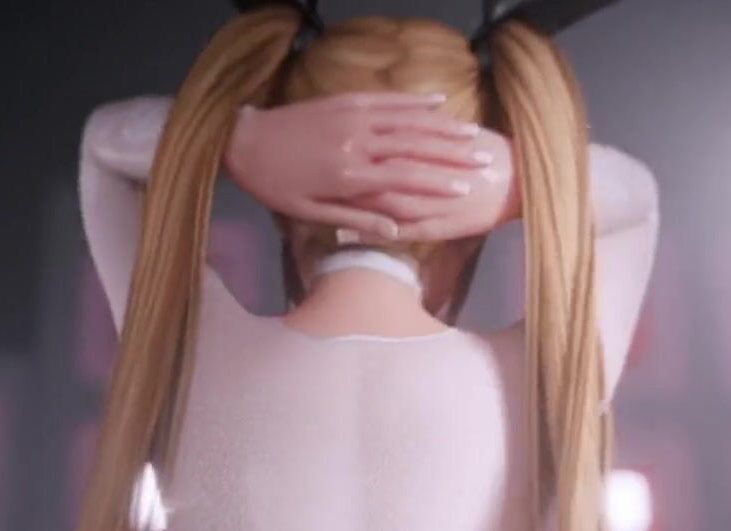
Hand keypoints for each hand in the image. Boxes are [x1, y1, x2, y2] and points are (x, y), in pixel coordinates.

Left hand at [225, 92, 488, 240]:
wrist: (246, 143)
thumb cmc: (277, 187)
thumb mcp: (312, 214)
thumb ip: (356, 220)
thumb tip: (393, 231)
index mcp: (349, 177)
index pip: (404, 180)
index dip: (438, 185)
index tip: (467, 190)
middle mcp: (357, 144)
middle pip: (415, 148)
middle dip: (452, 155)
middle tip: (485, 161)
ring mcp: (353, 118)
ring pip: (407, 121)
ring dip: (442, 127)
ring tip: (473, 134)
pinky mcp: (347, 101)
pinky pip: (387, 99)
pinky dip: (414, 101)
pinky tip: (438, 102)